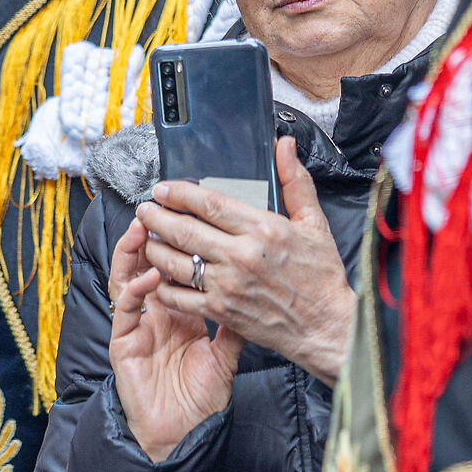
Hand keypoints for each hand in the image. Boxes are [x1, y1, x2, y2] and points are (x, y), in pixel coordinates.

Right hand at [108, 216, 243, 462]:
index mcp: (178, 310)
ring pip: (127, 277)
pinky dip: (136, 289)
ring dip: (134, 251)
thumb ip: (235, 323)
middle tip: (163, 204)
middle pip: (148, 262)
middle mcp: (155, 312)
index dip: (179, 240)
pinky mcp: (123, 342)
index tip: (191, 213)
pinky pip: (126, 309)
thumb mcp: (225, 354)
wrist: (182, 434)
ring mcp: (137, 325)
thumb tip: (255, 292)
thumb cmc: (201, 397)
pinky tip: (149, 276)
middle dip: (154, 232)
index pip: (176, 265)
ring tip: (146, 226)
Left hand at [138, 138, 355, 385]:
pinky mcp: (222, 312)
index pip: (210, 204)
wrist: (326, 325)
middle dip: (157, 217)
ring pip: (176, 263)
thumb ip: (295, 181)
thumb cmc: (320, 276)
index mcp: (263, 229)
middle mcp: (241, 256)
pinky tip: (160, 276)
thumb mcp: (314, 222)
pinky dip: (164, 286)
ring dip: (155, 248)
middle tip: (145, 209)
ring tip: (148, 238)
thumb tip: (285, 146)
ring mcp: (228, 285)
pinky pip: (181, 297)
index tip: (163, 189)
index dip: (180, 194)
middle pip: (185, 230)